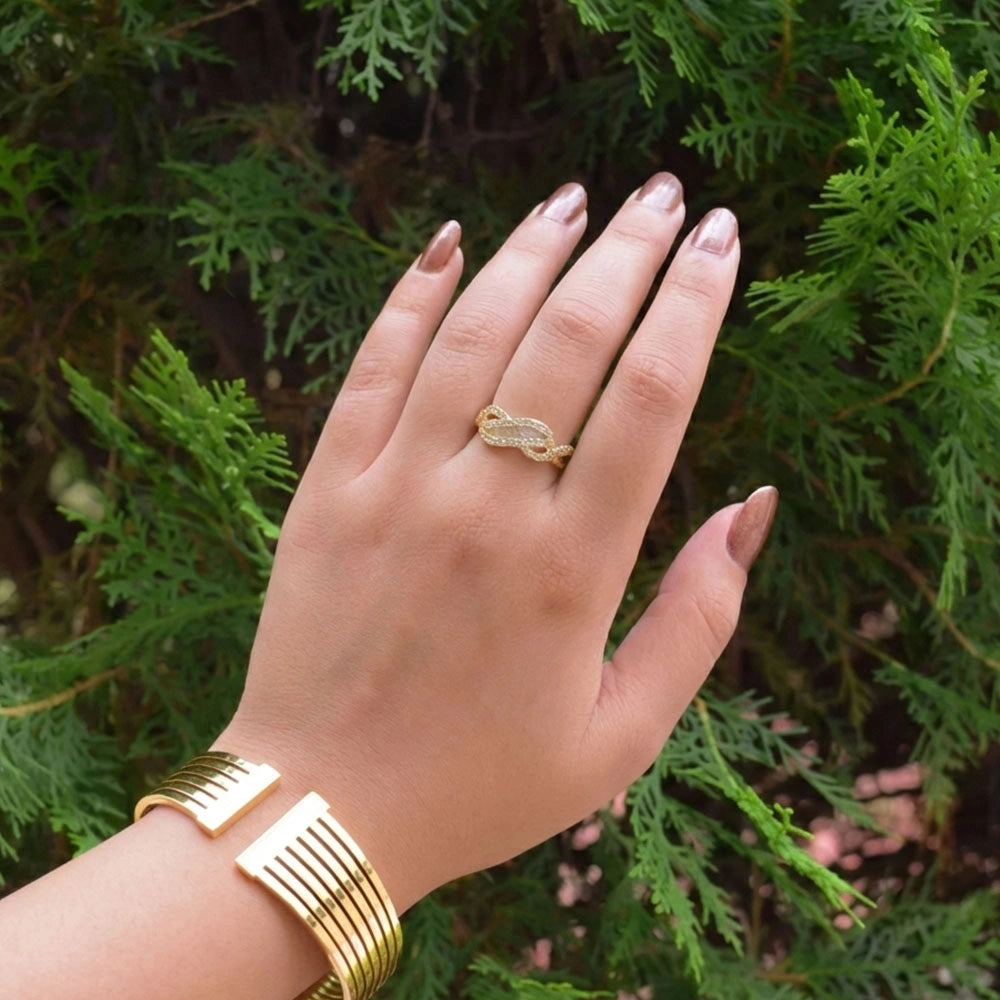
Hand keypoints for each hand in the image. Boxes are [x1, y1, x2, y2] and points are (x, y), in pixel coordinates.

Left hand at [215, 174, 775, 912]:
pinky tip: (448, 244)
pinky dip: (409, 298)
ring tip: (576, 200)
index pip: (650, 398)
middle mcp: (482, 512)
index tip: (725, 245)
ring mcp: (393, 491)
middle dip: (627, 255)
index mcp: (569, 572)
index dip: (695, 305)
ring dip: (529, 255)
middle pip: (566, 343)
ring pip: (470, 335)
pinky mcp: (325, 491)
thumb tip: (750, 508)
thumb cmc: (480, 785)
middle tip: (668, 197)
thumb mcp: (621, 737)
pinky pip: (371, 368)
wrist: (324, 810)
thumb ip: (698, 621)